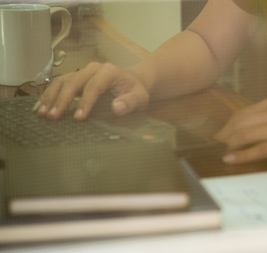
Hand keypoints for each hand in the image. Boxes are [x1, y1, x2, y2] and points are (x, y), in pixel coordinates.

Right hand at [33, 62, 149, 119]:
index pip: (94, 86)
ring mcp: (83, 72)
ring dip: (50, 97)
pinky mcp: (76, 78)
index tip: (78, 118)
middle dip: (62, 99)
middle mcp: (94, 68)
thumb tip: (116, 107)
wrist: (131, 81)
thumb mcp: (141, 97)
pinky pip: (59, 83)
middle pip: (74, 81)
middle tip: (53, 116)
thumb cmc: (135, 91)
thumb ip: (131, 102)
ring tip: (42, 113)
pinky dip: (49, 94)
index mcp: (110, 71)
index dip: (85, 102)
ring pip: (62, 80)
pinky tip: (40, 107)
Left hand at [214, 96, 266, 163]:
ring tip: (221, 152)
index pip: (244, 112)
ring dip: (230, 144)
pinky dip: (243, 155)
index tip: (221, 133)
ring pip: (247, 134)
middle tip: (216, 144)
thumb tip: (253, 127)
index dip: (228, 124)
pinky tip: (232, 160)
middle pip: (241, 122)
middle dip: (225, 134)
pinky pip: (260, 149)